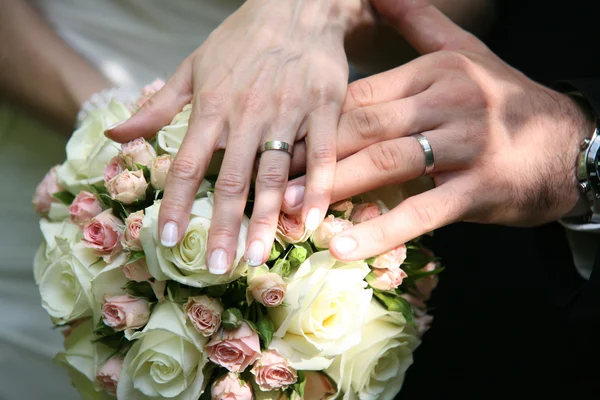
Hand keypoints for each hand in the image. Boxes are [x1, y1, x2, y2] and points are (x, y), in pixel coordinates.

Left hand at [106, 0, 370, 273]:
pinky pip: (323, 156)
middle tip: (218, 267)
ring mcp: (290, 112)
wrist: (296, 5)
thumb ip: (157, 107)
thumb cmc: (241, 40)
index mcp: (213, 105)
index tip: (169, 239)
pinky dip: (319, 190)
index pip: (189, 163)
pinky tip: (309, 223)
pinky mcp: (326, 108)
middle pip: (233, 179)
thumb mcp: (192, 66)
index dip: (178, 204)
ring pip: (277, 175)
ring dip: (266, 219)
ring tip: (258, 257)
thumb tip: (116, 136)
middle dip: (224, 226)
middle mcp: (250, 113)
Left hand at [282, 0, 594, 260]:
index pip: (357, 96)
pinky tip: (345, 247)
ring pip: (386, 164)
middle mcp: (447, 102)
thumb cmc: (504, 101)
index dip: (313, 122)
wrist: (569, 143)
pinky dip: (382, 230)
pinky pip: (423, 211)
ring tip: (290, 213)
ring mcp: (465, 145)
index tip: (276, 143)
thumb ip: (418, 22)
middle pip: (363, 128)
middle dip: (311, 156)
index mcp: (433, 71)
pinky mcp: (479, 188)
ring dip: (333, 189)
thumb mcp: (465, 54)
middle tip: (267, 181)